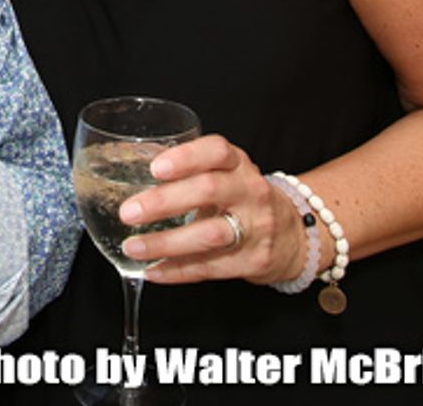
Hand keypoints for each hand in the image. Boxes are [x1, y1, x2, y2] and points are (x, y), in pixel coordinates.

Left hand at [113, 135, 310, 286]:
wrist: (293, 236)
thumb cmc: (243, 198)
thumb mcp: (227, 174)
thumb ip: (189, 170)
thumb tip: (132, 167)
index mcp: (239, 165)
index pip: (217, 151)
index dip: (186, 158)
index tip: (156, 168)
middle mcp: (250, 192)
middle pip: (209, 190)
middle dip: (164, 201)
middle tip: (129, 211)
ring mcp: (255, 228)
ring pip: (209, 235)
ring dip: (165, 243)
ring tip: (133, 246)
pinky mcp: (253, 261)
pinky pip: (210, 268)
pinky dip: (177, 270)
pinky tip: (151, 270)